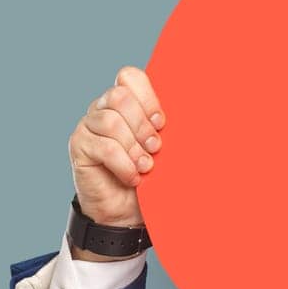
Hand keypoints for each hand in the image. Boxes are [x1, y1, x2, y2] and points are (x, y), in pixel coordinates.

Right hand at [68, 66, 165, 227]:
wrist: (127, 212)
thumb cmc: (149, 177)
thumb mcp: (166, 150)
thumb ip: (171, 129)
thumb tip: (208, 113)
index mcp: (125, 103)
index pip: (129, 77)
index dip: (148, 98)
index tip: (162, 124)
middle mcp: (103, 108)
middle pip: (119, 96)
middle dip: (142, 125)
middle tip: (155, 148)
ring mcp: (88, 126)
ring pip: (110, 120)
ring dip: (133, 147)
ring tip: (145, 166)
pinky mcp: (79, 146)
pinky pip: (104, 146)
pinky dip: (124, 165)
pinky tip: (133, 177)